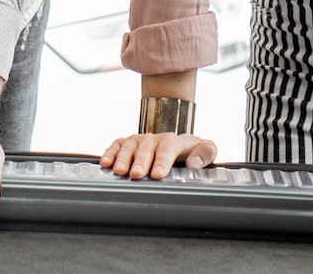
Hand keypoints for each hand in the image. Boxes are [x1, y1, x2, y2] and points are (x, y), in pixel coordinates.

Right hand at [100, 130, 217, 179]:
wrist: (180, 143)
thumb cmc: (193, 152)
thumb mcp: (206, 150)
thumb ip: (204, 153)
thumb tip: (194, 163)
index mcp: (175, 140)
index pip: (168, 147)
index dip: (162, 160)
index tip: (157, 174)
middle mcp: (155, 138)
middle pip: (147, 147)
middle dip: (140, 161)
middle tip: (136, 174)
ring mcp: (140, 139)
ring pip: (130, 145)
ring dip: (123, 158)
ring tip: (119, 171)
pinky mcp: (128, 143)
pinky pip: (117, 145)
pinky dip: (110, 153)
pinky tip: (106, 163)